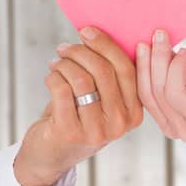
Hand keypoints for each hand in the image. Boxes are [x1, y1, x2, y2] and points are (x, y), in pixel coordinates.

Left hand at [15, 25, 143, 185]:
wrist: (51, 154)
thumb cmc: (77, 119)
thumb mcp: (102, 101)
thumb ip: (109, 76)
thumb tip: (98, 34)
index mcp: (134, 113)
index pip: (126, 69)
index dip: (107, 45)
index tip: (88, 31)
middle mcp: (119, 123)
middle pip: (103, 71)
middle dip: (81, 51)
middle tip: (65, 47)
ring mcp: (95, 130)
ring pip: (82, 79)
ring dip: (65, 63)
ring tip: (57, 63)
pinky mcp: (70, 132)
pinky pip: (62, 90)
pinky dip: (54, 76)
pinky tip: (51, 77)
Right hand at [135, 28, 185, 141]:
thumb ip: (167, 69)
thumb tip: (147, 45)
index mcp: (169, 125)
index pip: (145, 97)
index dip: (142, 69)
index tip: (142, 44)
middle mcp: (182, 132)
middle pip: (158, 92)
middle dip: (157, 60)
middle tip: (160, 35)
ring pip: (174, 92)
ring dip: (175, 63)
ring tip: (184, 49)